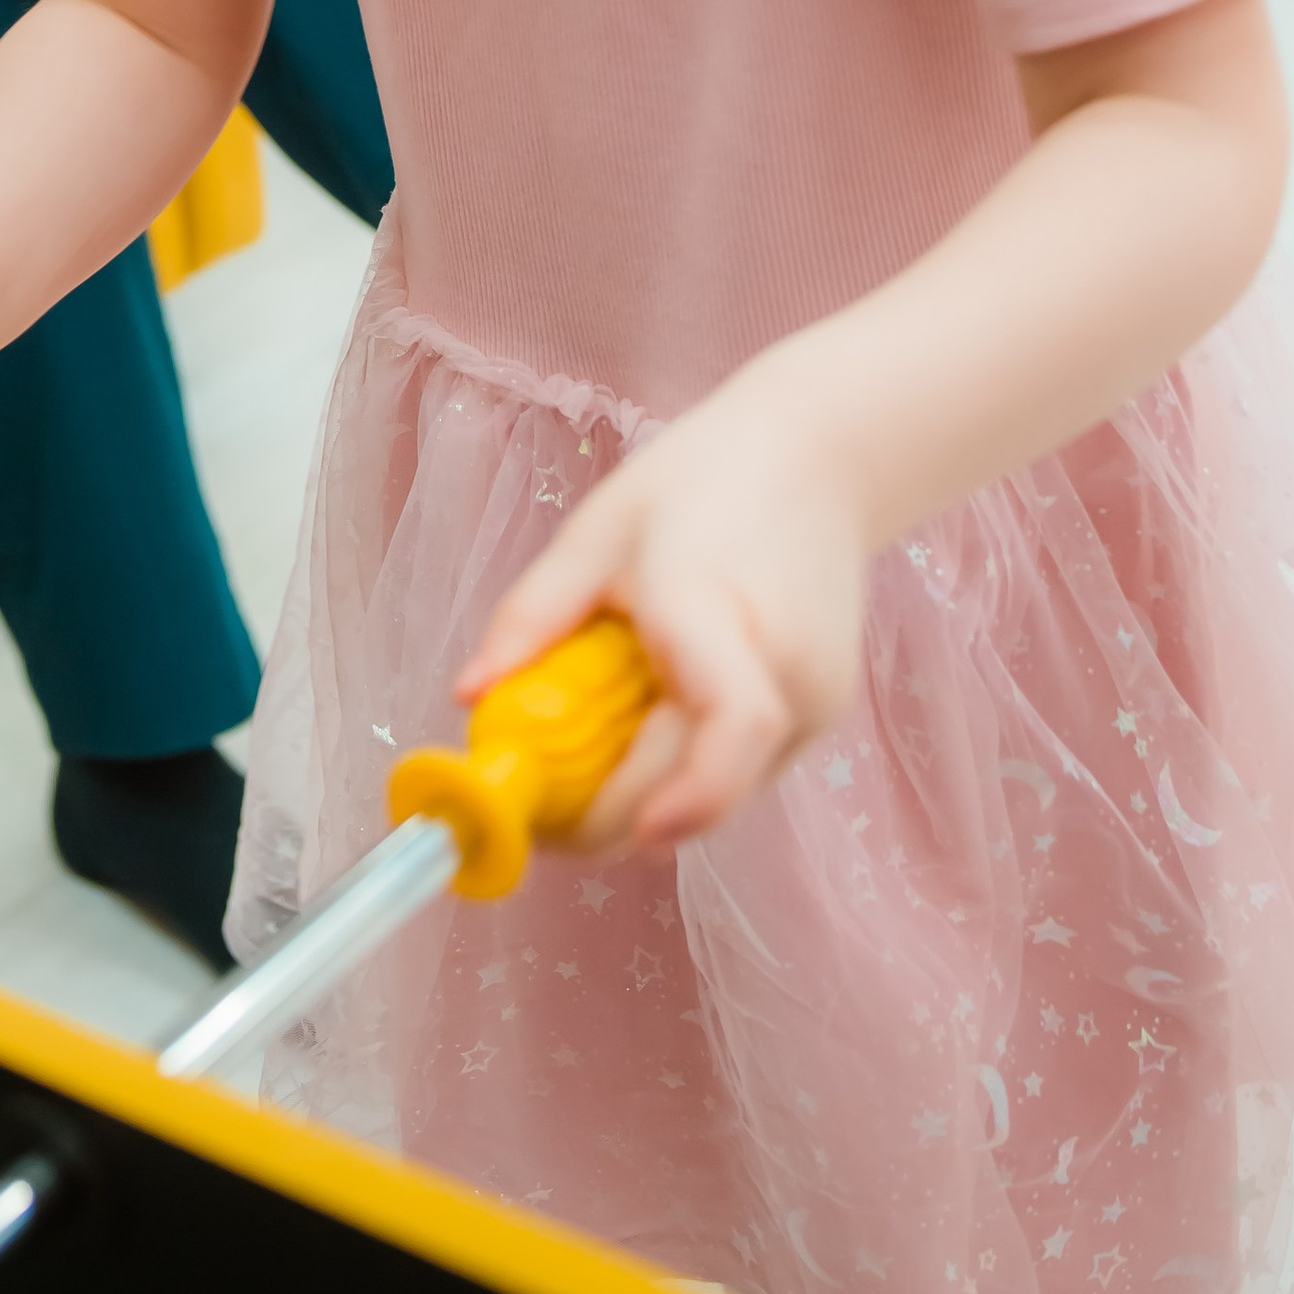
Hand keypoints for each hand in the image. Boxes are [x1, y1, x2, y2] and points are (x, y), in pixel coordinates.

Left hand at [453, 377, 870, 855]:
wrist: (816, 462)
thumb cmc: (700, 486)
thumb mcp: (596, 533)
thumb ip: (532, 617)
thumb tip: (470, 696)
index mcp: (717, 607)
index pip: (731, 721)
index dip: (684, 796)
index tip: (616, 831)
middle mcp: (784, 666)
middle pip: (708, 781)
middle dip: (618, 820)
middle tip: (543, 821)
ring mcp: (815, 699)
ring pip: (723, 789)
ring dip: (651, 797)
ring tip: (586, 763)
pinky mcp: (823, 715)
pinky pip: (743, 770)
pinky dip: (687, 770)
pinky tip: (650, 726)